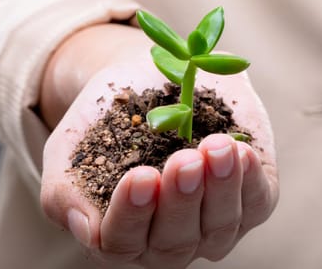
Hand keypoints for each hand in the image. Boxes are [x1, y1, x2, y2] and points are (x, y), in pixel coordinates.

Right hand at [40, 24, 278, 267]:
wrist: (142, 79)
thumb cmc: (103, 118)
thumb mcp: (71, 146)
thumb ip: (65, 191)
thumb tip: (85, 230)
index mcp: (121, 233)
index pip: (122, 242)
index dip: (131, 214)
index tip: (139, 175)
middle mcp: (168, 238)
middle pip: (175, 241)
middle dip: (181, 201)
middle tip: (184, 159)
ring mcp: (212, 223)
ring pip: (219, 228)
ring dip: (220, 189)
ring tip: (217, 147)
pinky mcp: (248, 199)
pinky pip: (256, 203)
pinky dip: (250, 181)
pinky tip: (242, 151)